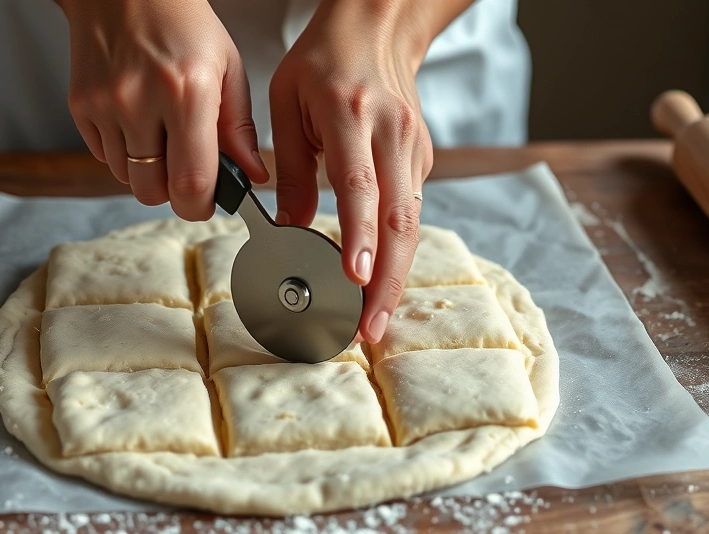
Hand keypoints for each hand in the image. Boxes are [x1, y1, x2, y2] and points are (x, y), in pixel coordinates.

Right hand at [56, 0, 268, 220]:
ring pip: (126, 179)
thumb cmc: (181, 23)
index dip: (201, 205)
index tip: (208, 200)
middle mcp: (140, 101)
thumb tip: (252, 175)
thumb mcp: (226, 68)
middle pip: (152, 191)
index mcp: (187, 92)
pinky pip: (103, 158)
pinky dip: (123, 153)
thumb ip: (239, 129)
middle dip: (173, 193)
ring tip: (161, 136)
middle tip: (186, 169)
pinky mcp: (80, 106)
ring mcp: (105, 105)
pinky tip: (137, 123)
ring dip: (148, 172)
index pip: (191, 182)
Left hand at [269, 0, 434, 342]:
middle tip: (370, 328)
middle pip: (400, 220)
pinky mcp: (421, 160)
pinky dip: (395, 252)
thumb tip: (291, 228)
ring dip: (396, 277)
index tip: (356, 279)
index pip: (359, 186)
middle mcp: (391, 133)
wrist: (376, 29)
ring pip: (411, 224)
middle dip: (387, 282)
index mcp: (350, 114)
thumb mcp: (287, 104)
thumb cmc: (323, 62)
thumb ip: (290, 168)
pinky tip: (378, 282)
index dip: (359, 236)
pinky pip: (409, 212)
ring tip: (373, 321)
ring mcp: (413, 148)